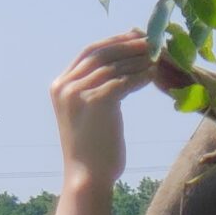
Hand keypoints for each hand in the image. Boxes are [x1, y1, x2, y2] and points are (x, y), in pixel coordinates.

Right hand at [49, 32, 151, 184]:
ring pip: (114, 65)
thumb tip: (120, 65)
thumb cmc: (92, 150)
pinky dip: (140, 76)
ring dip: (138, 59)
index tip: (134, 36)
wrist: (87, 177)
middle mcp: (64, 86)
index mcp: (59, 86)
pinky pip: (123, 81)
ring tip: (157, 57)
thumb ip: (93, 88)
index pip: (89, 52)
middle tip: (151, 41)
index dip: (114, 41)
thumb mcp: (86, 113)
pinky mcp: (96, 101)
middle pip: (101, 53)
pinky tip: (152, 75)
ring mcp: (78, 92)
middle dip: (128, 44)